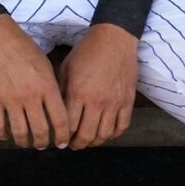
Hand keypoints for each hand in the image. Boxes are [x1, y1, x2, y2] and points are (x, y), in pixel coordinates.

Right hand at [0, 14, 69, 149]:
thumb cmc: (23, 47)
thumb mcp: (45, 64)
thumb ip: (52, 87)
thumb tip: (57, 111)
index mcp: (46, 86)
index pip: (61, 121)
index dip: (64, 136)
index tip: (63, 142)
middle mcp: (29, 95)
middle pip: (41, 131)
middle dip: (44, 142)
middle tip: (44, 144)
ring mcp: (9, 99)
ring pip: (20, 133)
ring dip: (25, 142)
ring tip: (26, 142)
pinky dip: (2, 135)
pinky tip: (6, 134)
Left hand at [58, 23, 139, 149]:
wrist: (114, 39)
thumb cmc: (86, 51)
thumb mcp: (66, 67)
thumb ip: (61, 90)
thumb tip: (56, 111)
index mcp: (78, 91)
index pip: (69, 124)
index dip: (63, 135)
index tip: (59, 139)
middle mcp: (97, 101)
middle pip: (87, 134)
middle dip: (77, 144)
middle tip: (73, 145)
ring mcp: (115, 102)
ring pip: (105, 134)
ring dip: (95, 142)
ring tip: (88, 141)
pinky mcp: (128, 101)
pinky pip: (122, 126)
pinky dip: (113, 134)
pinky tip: (105, 133)